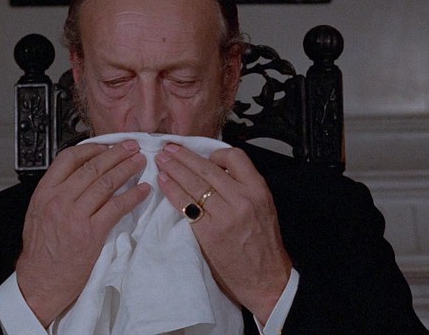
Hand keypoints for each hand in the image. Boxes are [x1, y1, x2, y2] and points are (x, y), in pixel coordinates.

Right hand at [16, 140, 149, 326]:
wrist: (40, 282)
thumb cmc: (41, 252)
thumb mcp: (38, 213)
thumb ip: (56, 192)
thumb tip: (79, 175)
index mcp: (45, 192)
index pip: (68, 158)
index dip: (92, 148)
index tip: (106, 146)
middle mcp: (59, 200)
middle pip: (92, 167)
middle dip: (116, 154)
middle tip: (131, 147)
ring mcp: (75, 216)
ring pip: (106, 183)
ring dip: (127, 169)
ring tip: (140, 162)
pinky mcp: (91, 233)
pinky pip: (116, 207)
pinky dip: (133, 196)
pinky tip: (143, 190)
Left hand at [156, 144, 291, 323]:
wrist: (267, 280)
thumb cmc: (264, 246)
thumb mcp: (263, 208)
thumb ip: (243, 189)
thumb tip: (215, 173)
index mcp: (258, 190)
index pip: (235, 158)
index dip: (215, 154)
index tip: (202, 155)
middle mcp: (242, 199)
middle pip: (207, 169)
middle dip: (184, 157)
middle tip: (169, 148)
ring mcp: (225, 216)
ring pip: (194, 184)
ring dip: (174, 169)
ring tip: (161, 161)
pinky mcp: (209, 233)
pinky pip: (186, 205)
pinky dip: (172, 191)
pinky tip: (163, 183)